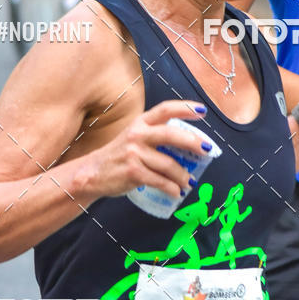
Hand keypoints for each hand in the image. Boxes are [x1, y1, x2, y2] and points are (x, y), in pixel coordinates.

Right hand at [84, 100, 210, 199]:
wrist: (91, 173)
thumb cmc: (118, 156)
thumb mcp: (133, 138)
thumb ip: (154, 136)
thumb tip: (188, 146)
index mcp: (140, 123)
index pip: (165, 110)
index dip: (185, 108)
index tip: (203, 111)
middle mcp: (137, 135)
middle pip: (171, 135)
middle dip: (193, 142)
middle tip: (207, 150)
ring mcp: (134, 154)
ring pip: (169, 164)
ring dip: (183, 176)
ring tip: (189, 183)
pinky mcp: (133, 172)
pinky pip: (161, 181)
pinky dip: (172, 188)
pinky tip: (176, 192)